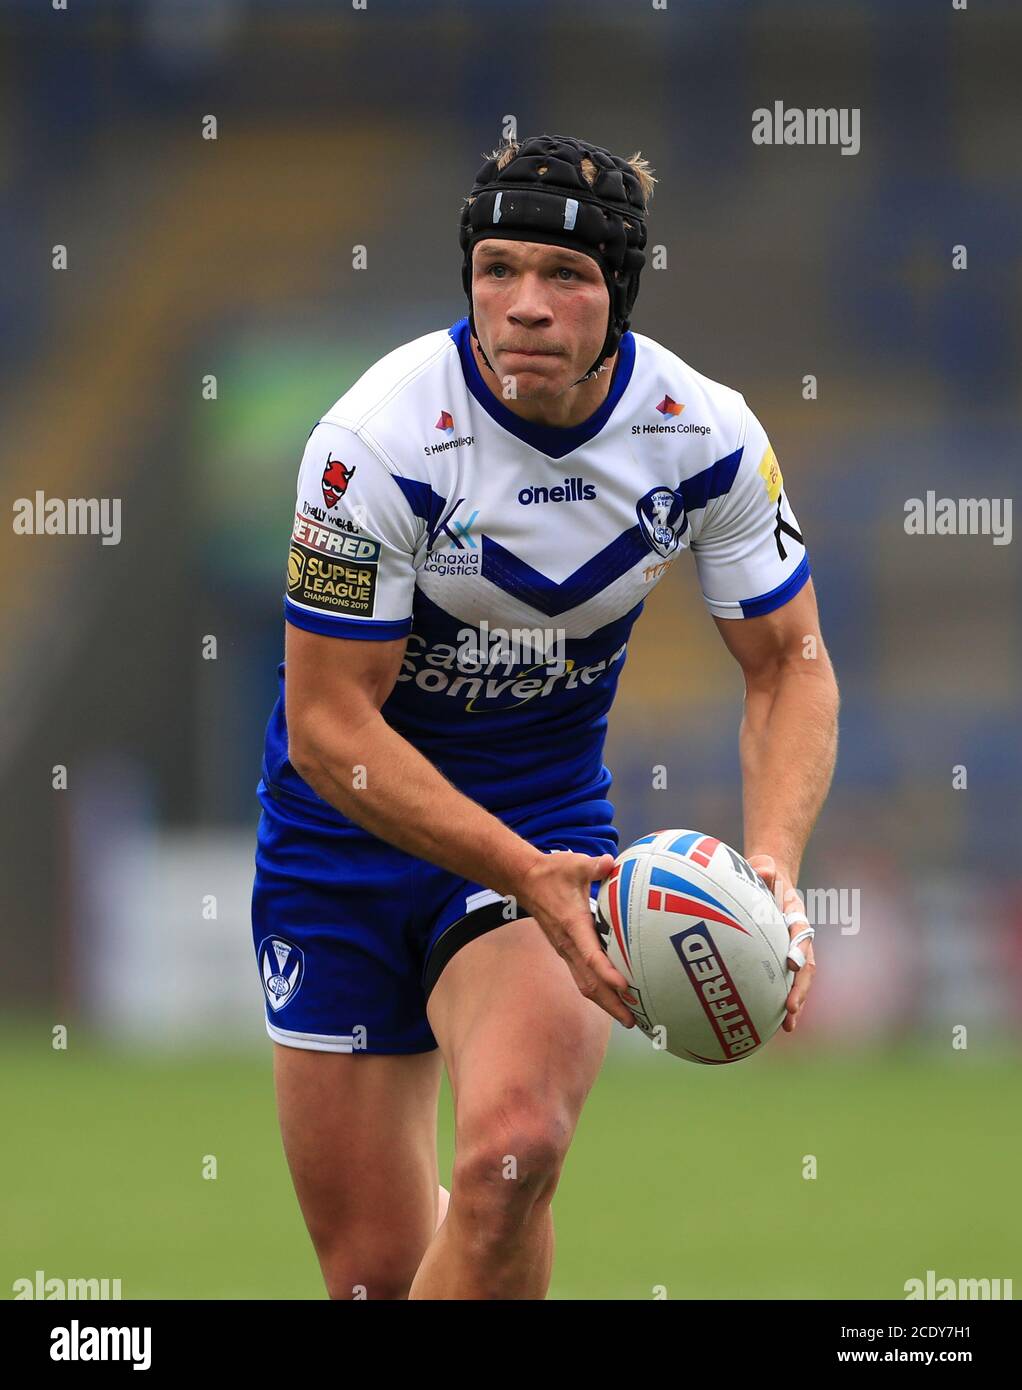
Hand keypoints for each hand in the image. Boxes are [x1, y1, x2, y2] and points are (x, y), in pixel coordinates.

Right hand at [516, 851, 635, 1027]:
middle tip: (634, 1021)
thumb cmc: (552, 872)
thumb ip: (594, 866)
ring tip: (629, 1018)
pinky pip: (583, 976)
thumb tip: (611, 862)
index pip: (590, 955)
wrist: (525, 880)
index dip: (608, 972)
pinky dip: (599, 991)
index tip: (625, 986)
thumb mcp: (574, 864)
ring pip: (585, 984)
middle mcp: (568, 945)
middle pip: (590, 982)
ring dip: (606, 1003)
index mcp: (573, 926)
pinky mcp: (566, 950)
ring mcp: (566, 950)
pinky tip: (615, 997)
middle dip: (611, 1003)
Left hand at [747, 854, 814, 1033]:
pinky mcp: (781, 958)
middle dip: (801, 989)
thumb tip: (763, 868)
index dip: (798, 949)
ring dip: (796, 1002)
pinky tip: (773, 1024)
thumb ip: (764, 868)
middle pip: (806, 966)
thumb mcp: (763, 866)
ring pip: (799, 980)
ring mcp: (793, 949)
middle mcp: (799, 936)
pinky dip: (782, 1001)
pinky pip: (784, 982)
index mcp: (795, 914)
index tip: (792, 964)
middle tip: (790, 1008)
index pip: (800, 933)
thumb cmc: (764, 873)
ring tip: (788, 1026)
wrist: (771, 878)